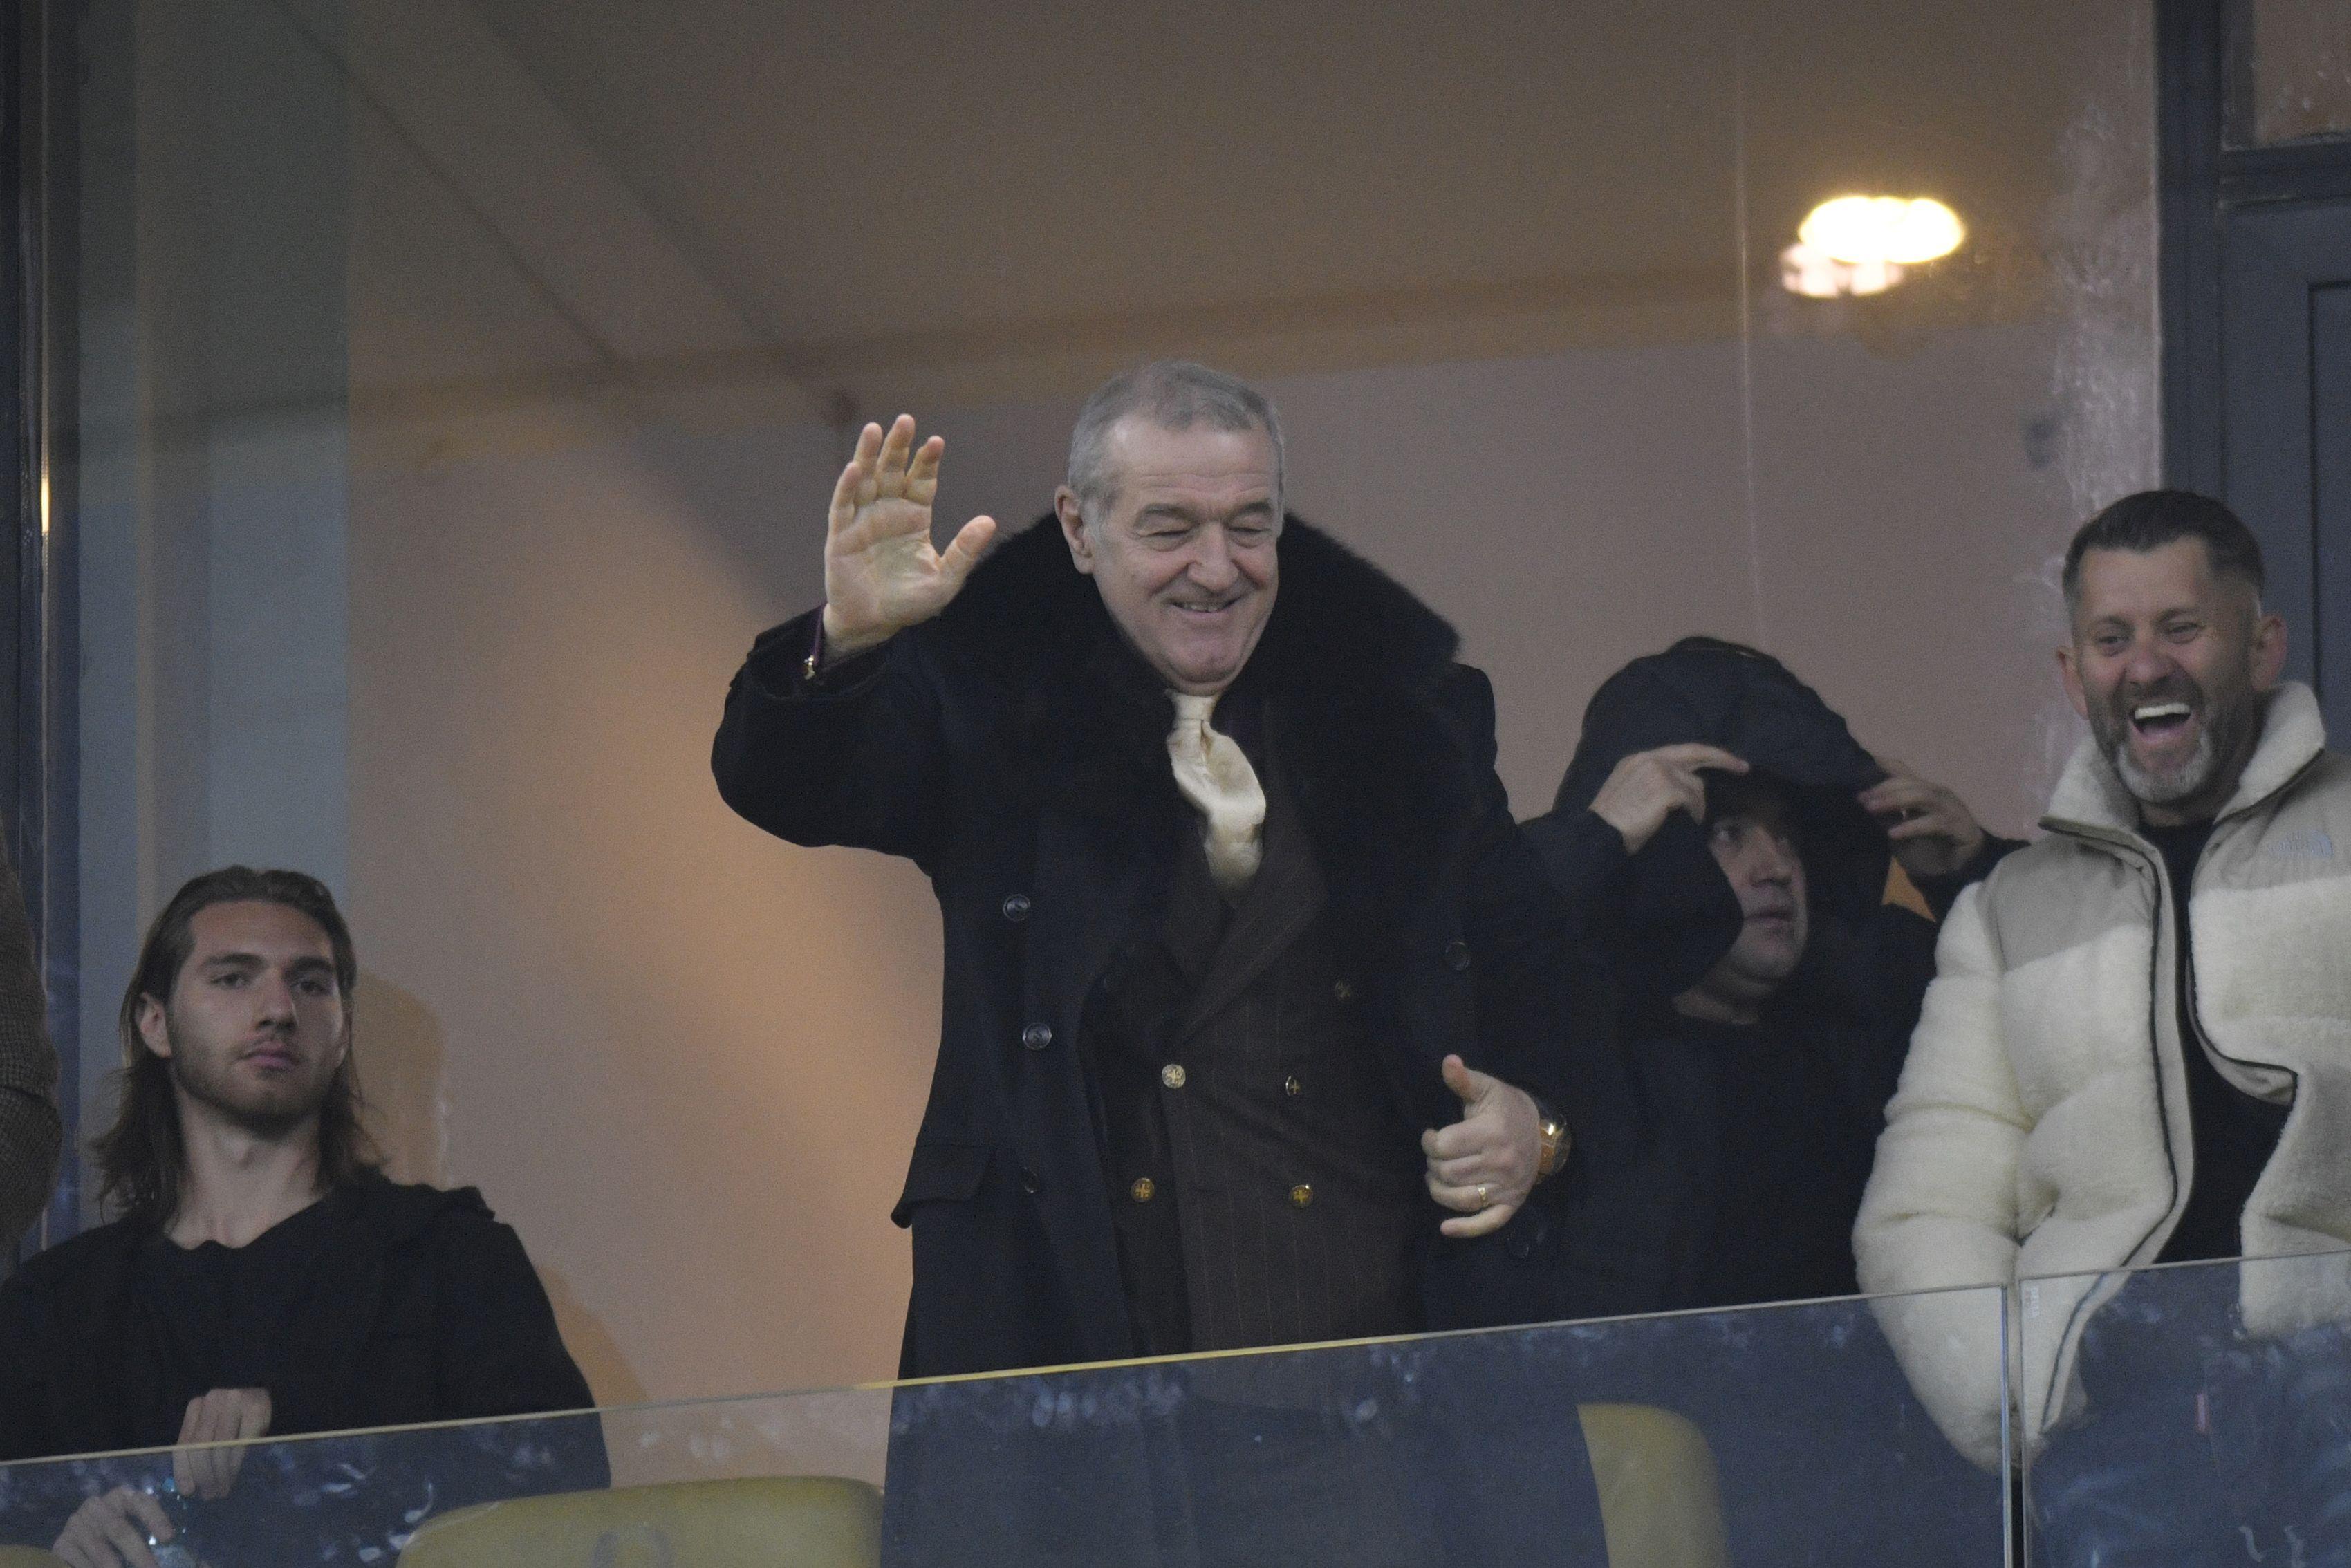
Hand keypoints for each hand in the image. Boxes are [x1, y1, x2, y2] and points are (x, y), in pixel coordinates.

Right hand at [54, 1485, 173, 1567]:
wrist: (79, 1535)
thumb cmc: (114, 1528)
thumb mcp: (131, 1523)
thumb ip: (146, 1529)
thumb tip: (167, 1544)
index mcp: (120, 1496)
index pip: (141, 1503)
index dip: (156, 1519)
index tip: (168, 1537)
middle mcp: (97, 1505)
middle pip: (120, 1530)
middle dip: (139, 1553)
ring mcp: (77, 1523)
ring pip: (100, 1550)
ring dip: (114, 1566)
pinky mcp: (62, 1543)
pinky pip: (80, 1561)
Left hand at [171, 1386, 270, 1500]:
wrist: (268, 1396)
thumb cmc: (236, 1418)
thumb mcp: (213, 1427)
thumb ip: (200, 1447)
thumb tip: (189, 1485)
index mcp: (196, 1406)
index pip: (184, 1442)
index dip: (183, 1470)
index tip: (188, 1491)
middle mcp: (212, 1400)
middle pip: (200, 1445)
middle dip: (204, 1474)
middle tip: (210, 1494)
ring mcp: (234, 1401)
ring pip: (220, 1446)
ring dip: (220, 1473)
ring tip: (222, 1489)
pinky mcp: (255, 1408)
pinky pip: (241, 1443)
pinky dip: (235, 1463)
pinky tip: (234, 1476)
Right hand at [820, 415, 997, 653]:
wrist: (875, 624)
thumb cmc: (911, 602)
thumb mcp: (945, 579)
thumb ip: (965, 550)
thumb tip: (989, 521)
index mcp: (915, 517)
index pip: (922, 480)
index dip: (927, 461)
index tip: (936, 442)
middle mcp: (888, 511)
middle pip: (893, 470)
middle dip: (899, 446)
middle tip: (906, 420)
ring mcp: (863, 519)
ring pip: (865, 479)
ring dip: (869, 454)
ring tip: (875, 429)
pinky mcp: (841, 534)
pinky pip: (843, 505)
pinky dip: (847, 486)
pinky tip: (854, 468)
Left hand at [1421, 1055, 1540, 1238]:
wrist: (1543, 1132)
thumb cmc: (1507, 1108)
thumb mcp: (1487, 1089)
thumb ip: (1464, 1080)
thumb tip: (1448, 1061)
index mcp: (1491, 1132)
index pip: (1444, 1146)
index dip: (1429, 1141)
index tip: (1431, 1135)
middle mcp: (1500, 1162)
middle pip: (1448, 1173)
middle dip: (1433, 1165)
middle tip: (1435, 1156)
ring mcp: (1506, 1187)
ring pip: (1460, 1198)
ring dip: (1438, 1191)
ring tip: (1435, 1179)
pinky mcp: (1511, 1204)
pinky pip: (1487, 1222)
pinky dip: (1465, 1229)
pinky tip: (1445, 1228)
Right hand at [1588, 744, 1748, 854]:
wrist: (1598, 837)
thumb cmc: (1610, 824)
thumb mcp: (1627, 793)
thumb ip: (1651, 782)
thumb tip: (1684, 788)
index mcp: (1637, 759)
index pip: (1681, 750)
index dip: (1707, 753)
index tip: (1729, 760)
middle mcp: (1650, 759)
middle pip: (1697, 753)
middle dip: (1723, 759)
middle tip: (1743, 767)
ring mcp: (1659, 772)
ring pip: (1696, 785)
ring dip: (1697, 805)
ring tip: (1687, 820)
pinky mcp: (1667, 789)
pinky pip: (1694, 801)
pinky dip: (1694, 813)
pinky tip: (1685, 822)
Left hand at [1859, 758, 1986, 879]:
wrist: (1957, 870)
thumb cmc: (1927, 849)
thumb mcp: (1899, 831)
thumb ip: (1887, 815)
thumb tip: (1864, 801)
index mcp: (1922, 791)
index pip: (1902, 771)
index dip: (1882, 765)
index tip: (1859, 765)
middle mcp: (1937, 794)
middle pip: (1909, 782)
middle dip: (1883, 789)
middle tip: (1861, 799)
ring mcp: (1951, 807)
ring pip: (1922, 796)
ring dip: (1895, 801)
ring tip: (1872, 809)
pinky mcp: (1960, 825)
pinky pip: (1934, 822)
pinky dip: (1912, 826)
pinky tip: (1893, 833)